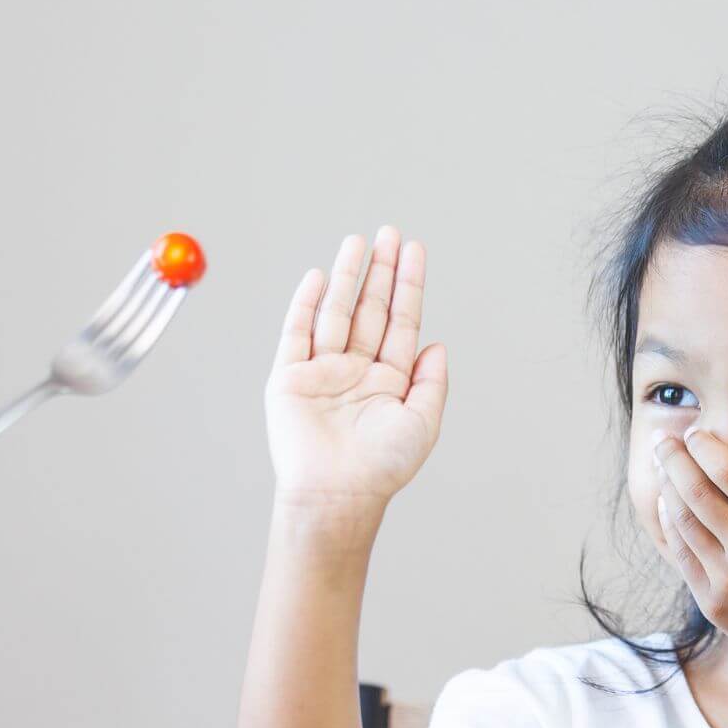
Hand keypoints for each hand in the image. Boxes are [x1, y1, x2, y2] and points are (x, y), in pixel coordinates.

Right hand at [265, 227, 446, 511]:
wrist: (336, 494)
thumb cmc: (381, 468)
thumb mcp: (422, 424)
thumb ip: (432, 383)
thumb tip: (437, 345)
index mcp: (389, 381)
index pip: (401, 321)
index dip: (408, 285)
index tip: (414, 250)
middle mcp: (356, 371)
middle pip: (370, 309)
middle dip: (380, 270)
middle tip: (389, 233)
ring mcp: (322, 372)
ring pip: (336, 312)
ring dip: (348, 276)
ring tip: (357, 241)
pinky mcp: (290, 378)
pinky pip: (297, 332)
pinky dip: (306, 302)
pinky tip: (320, 276)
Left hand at [651, 428, 727, 674]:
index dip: (707, 449)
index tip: (696, 433)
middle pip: (697, 493)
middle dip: (675, 460)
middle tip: (664, 440)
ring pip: (684, 523)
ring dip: (667, 489)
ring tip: (661, 466)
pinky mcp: (714, 603)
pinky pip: (683, 556)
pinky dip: (671, 526)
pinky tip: (667, 506)